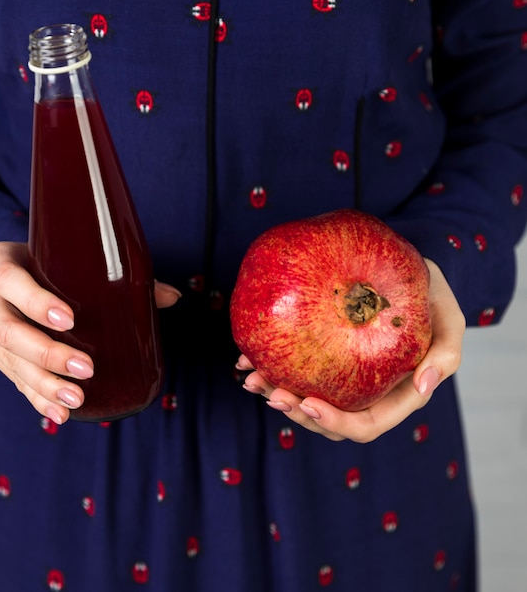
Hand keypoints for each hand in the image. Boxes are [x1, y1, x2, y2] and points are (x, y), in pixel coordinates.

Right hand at [0, 241, 179, 423]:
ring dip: (44, 383)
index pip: (8, 280)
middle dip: (48, 353)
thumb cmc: (48, 261)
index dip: (35, 301)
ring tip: (76, 398)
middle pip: (7, 330)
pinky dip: (36, 397)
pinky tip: (58, 413)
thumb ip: (121, 274)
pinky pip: (10, 378)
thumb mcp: (70, 258)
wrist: (7, 272)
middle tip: (85, 369)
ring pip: (7, 361)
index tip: (69, 320)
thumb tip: (172, 296)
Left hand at [236, 258, 464, 442]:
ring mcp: (344, 379)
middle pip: (328, 421)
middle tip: (269, 391)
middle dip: (296, 412)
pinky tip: (248, 358)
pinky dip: (272, 368)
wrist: (409, 275)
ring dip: (277, 394)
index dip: (335, 422)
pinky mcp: (326, 358)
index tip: (308, 403)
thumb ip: (446, 354)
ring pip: (307, 401)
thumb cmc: (432, 297)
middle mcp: (367, 393)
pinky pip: (297, 371)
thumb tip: (425, 386)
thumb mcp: (450, 319)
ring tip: (251, 377)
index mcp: (396, 396)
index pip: (366, 424)